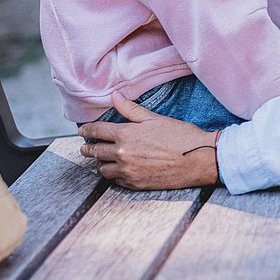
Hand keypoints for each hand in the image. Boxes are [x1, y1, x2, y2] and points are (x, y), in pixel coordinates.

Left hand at [78, 92, 217, 189]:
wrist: (197, 159)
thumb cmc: (179, 136)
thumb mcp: (154, 118)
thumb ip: (130, 109)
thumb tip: (114, 96)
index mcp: (125, 134)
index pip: (97, 131)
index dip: (87, 130)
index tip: (82, 131)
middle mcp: (122, 153)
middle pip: (95, 151)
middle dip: (88, 148)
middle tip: (85, 147)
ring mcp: (128, 171)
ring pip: (102, 169)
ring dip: (101, 163)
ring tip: (103, 159)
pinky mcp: (135, 184)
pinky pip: (115, 180)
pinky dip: (114, 174)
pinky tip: (118, 170)